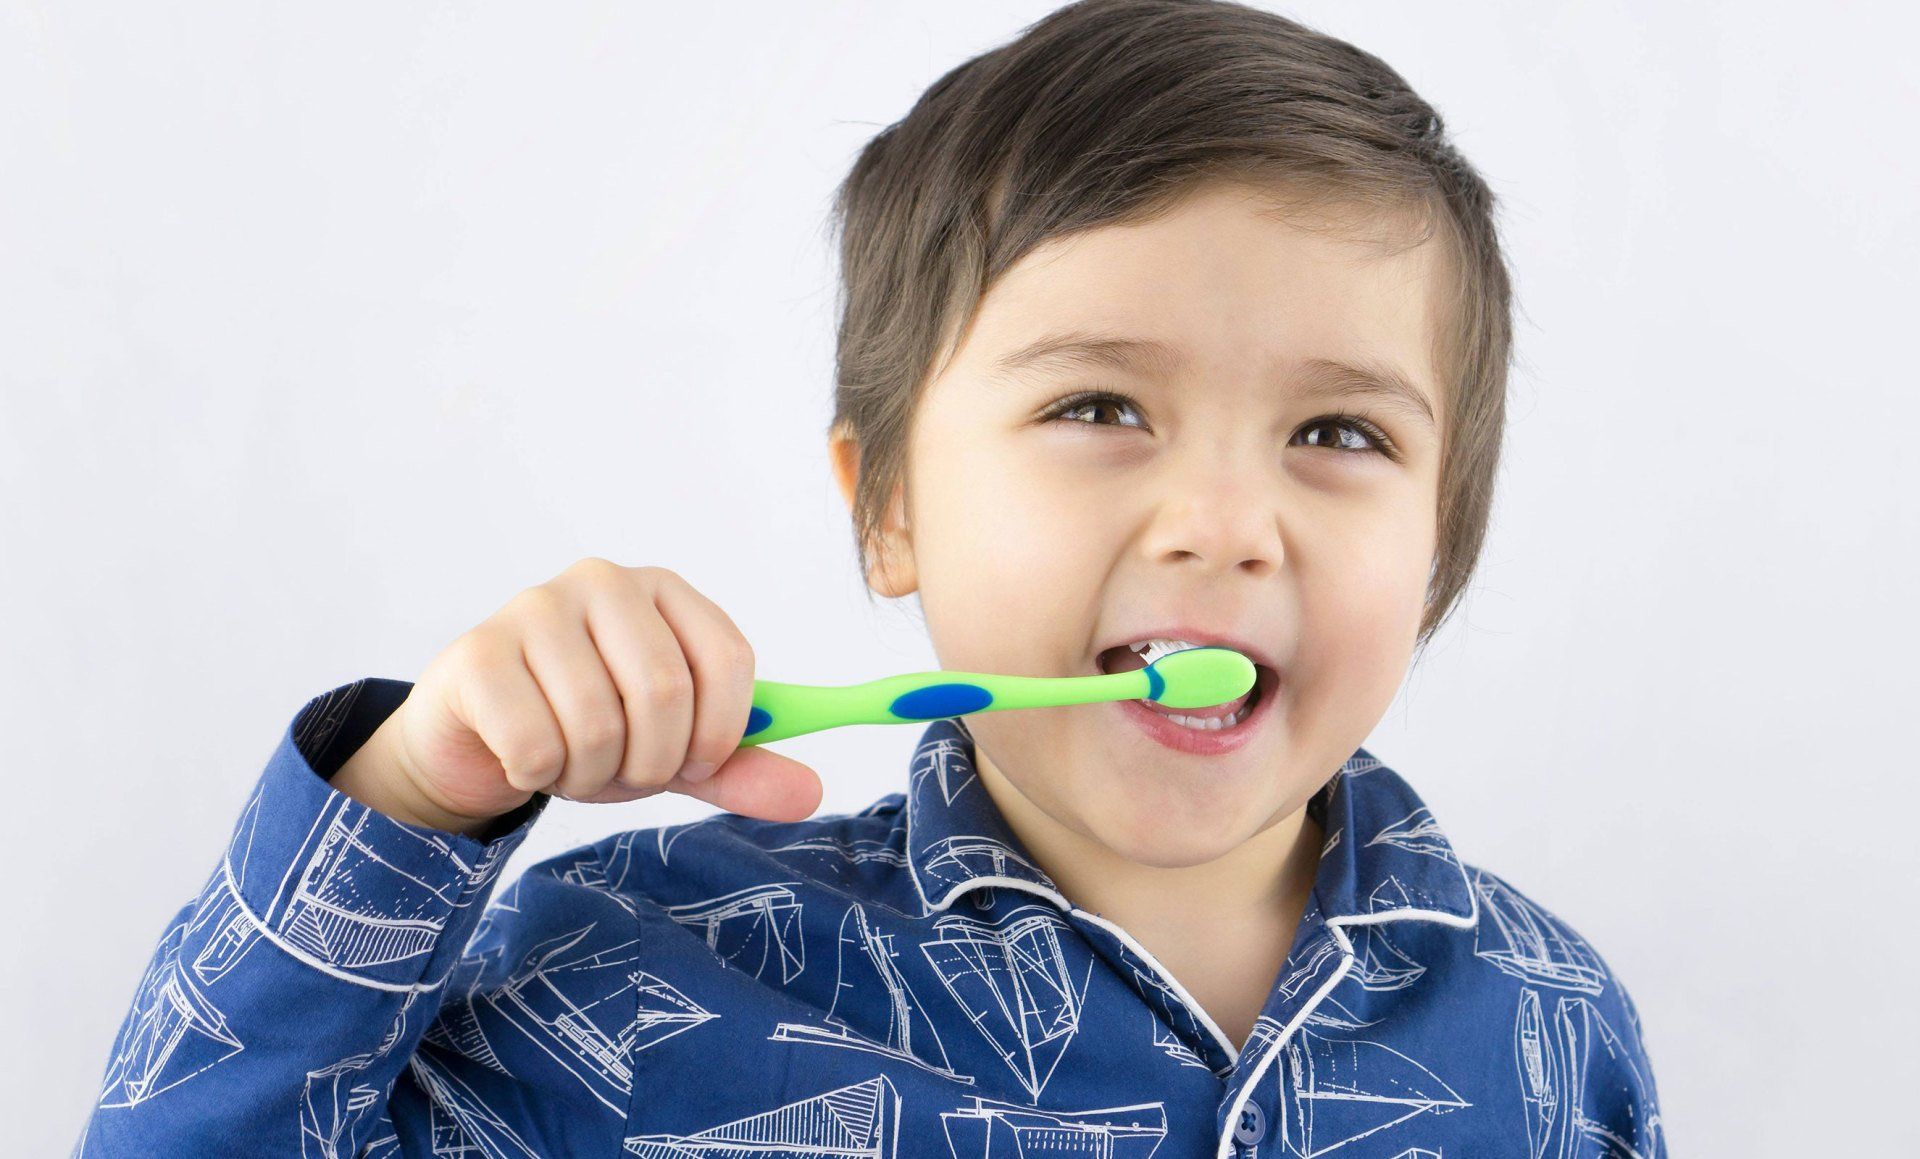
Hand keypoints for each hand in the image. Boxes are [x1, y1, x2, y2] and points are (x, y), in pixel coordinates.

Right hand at [332, 558, 821, 833]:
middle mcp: (602, 582)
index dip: (721, 732)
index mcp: (663, 591)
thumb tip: (810, 794)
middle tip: (624, 770)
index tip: (695, 765)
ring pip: (597, 725)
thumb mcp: (671, 753)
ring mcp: (534, 609)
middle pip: (665, 691)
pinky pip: (536, 744)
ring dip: (592, 775)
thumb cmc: (584, 731)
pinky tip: (524, 759)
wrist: (478, 743)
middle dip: (652, 761)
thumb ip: (737, 768)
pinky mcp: (477, 652)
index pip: (728, 657)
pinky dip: (539, 776)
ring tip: (571, 762)